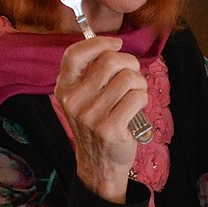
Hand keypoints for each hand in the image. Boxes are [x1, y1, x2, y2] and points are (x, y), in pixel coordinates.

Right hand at [54, 37, 147, 202]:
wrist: (99, 164)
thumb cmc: (97, 124)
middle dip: (130, 63)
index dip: (98, 43)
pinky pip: (137, 97)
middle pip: (109, 61)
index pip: (74, 54)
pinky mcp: (109, 128)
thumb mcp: (83, 98)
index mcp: (64, 89)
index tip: (116, 44)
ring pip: (127, 78)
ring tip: (136, 93)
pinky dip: (143, 98)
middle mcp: (73, 101)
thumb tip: (114, 46)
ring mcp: (90, 116)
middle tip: (134, 75)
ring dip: (139, 82)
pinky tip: (137, 107)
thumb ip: (92, 73)